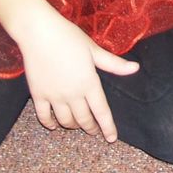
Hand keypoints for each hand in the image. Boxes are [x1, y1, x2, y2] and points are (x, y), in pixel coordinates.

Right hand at [16, 1, 138, 142]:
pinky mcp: (38, 95)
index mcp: (89, 83)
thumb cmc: (70, 38)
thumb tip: (135, 68)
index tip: (111, 138)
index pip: (101, 111)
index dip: (107, 127)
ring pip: (65, 121)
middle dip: (90, 128)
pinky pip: (44, 117)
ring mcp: (54, 96)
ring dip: (72, 126)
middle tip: (94, 131)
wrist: (40, 33)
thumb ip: (113, 64)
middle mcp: (72, 94)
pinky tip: (54, 125)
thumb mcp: (94, 50)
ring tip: (77, 125)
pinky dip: (50, 124)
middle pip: (83, 119)